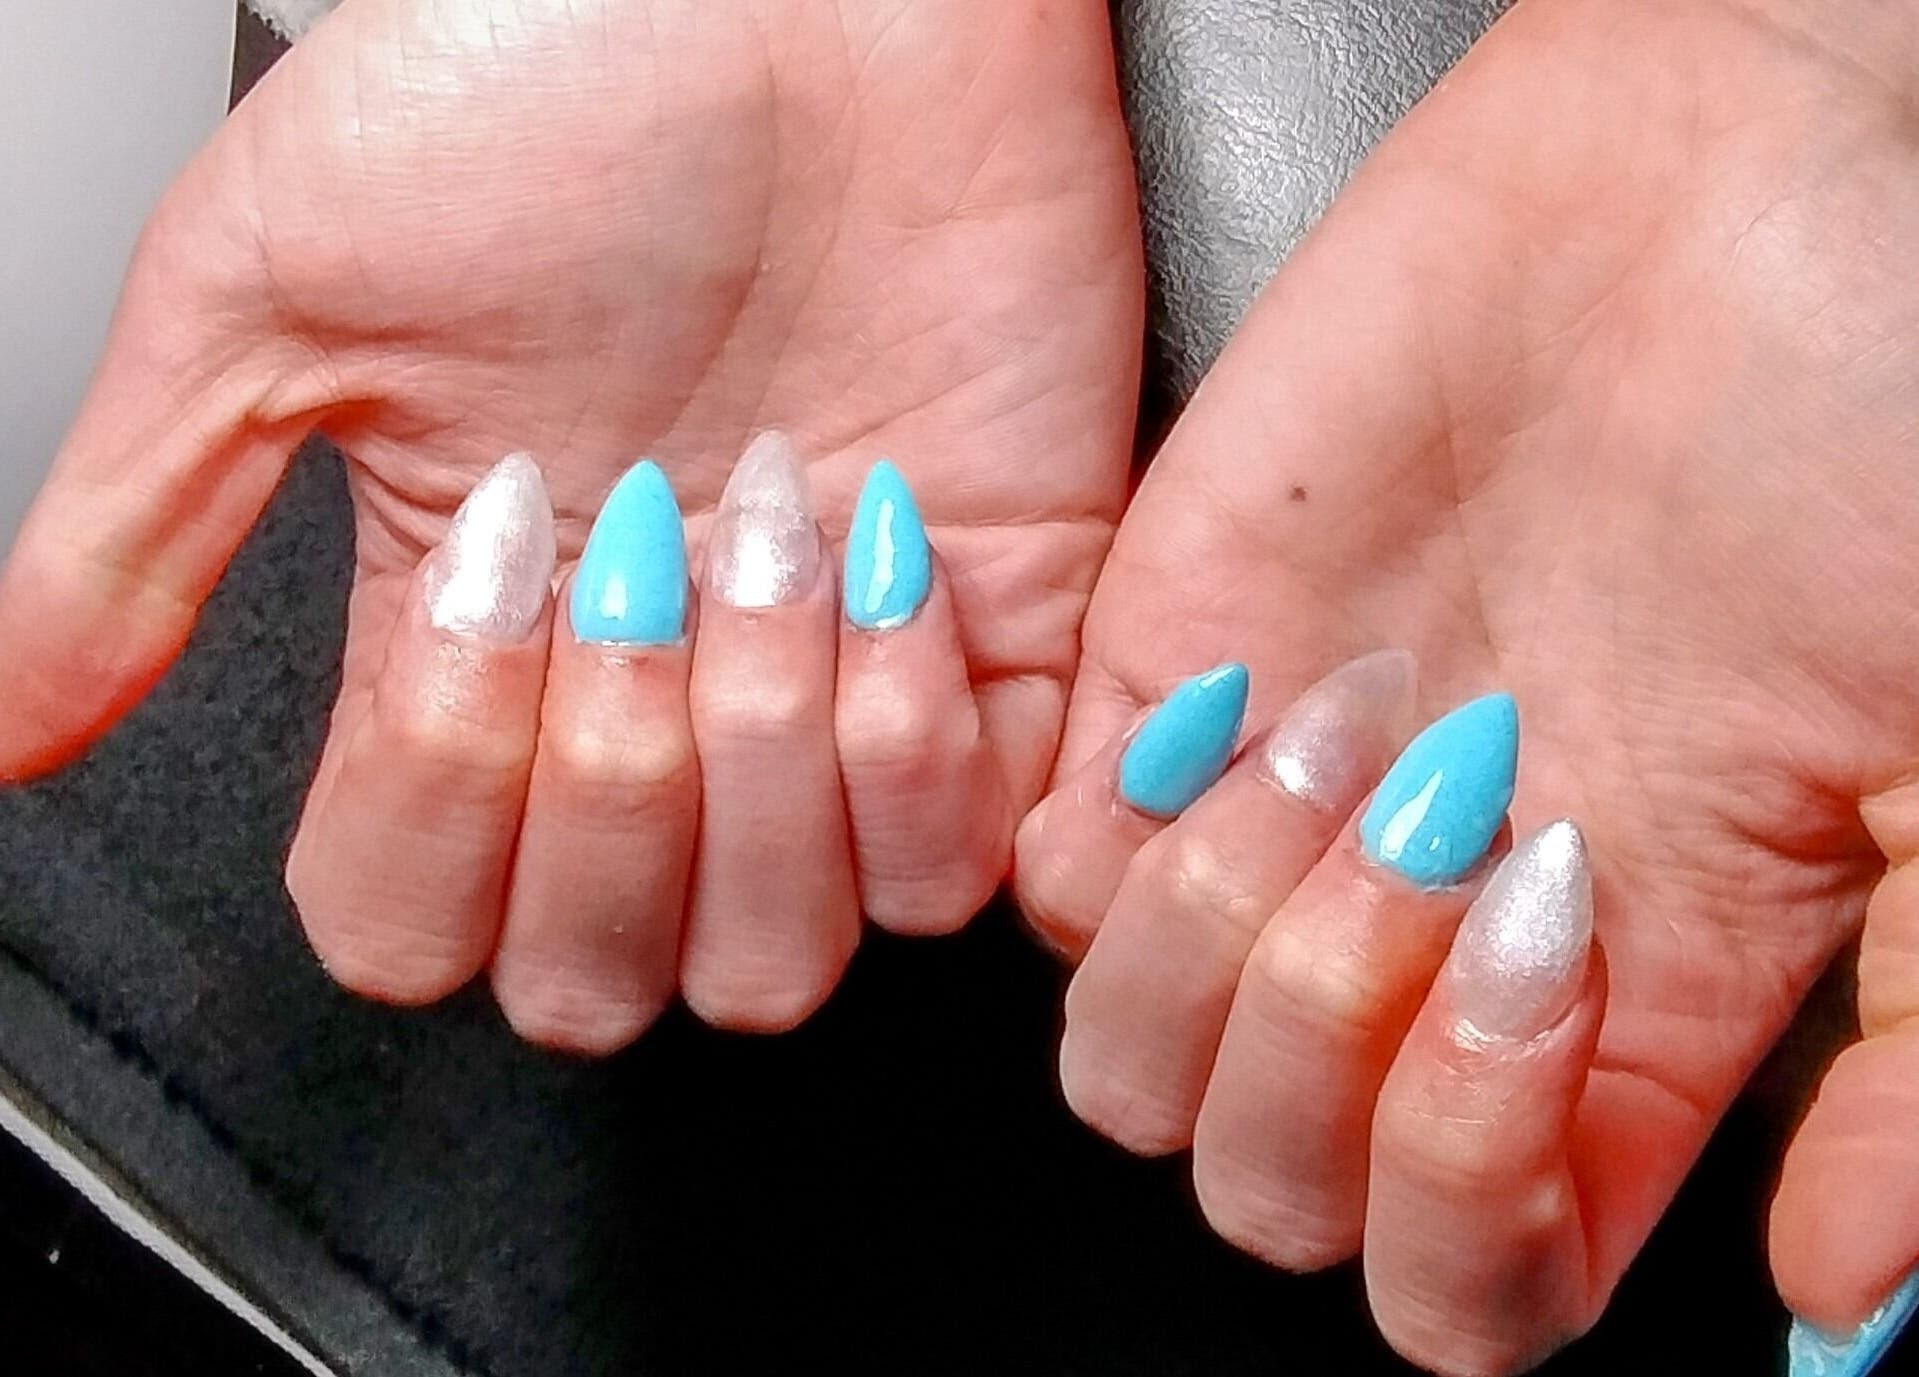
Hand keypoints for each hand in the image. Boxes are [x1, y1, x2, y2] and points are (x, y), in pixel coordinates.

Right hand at [0, 0, 1140, 1046]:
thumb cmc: (544, 86)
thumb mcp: (275, 300)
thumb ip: (137, 543)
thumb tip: (11, 737)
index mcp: (473, 652)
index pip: (416, 925)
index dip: (443, 815)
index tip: (486, 584)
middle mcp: (648, 703)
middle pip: (603, 977)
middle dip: (609, 797)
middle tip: (633, 564)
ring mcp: (827, 690)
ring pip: (784, 949)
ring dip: (769, 772)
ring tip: (769, 536)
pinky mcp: (1004, 644)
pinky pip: (971, 858)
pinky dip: (928, 759)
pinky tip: (893, 570)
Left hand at [1017, 0, 1918, 1369]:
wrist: (1749, 162)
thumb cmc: (1892, 428)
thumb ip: (1916, 1063)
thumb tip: (1838, 1302)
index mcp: (1630, 998)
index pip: (1464, 1275)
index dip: (1464, 1221)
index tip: (1556, 1003)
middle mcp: (1439, 934)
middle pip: (1263, 1187)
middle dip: (1320, 1075)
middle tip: (1455, 858)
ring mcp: (1291, 810)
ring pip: (1123, 1058)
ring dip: (1215, 949)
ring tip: (1357, 752)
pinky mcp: (1168, 672)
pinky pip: (1035, 869)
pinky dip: (1107, 836)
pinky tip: (1238, 713)